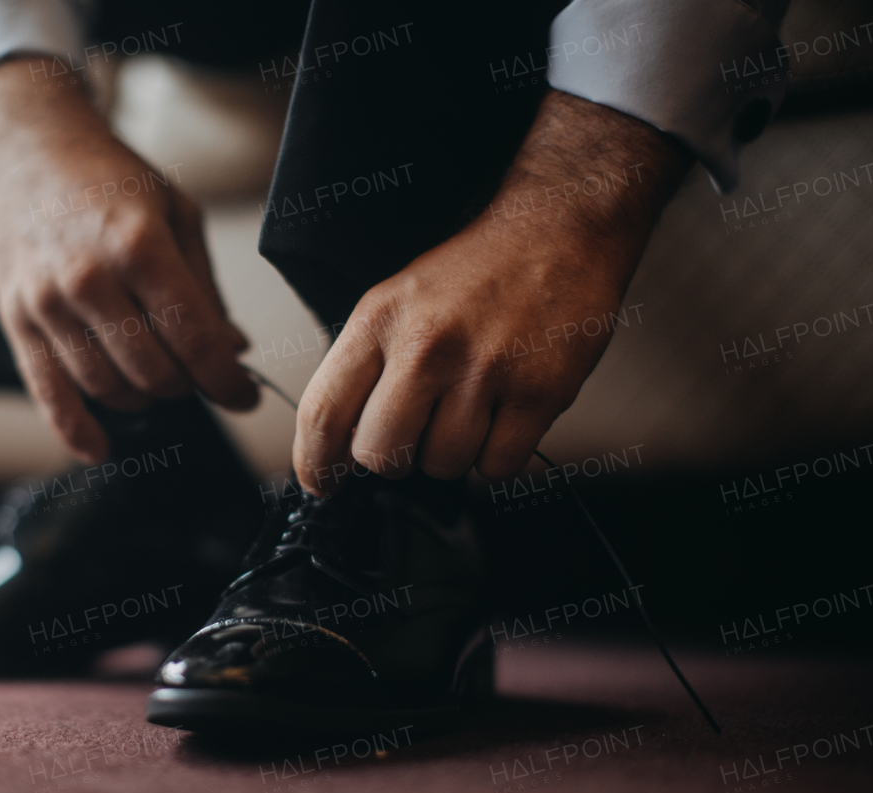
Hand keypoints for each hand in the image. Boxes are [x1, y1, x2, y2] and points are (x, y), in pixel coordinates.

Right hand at [0, 58, 256, 463]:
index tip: (245, 395)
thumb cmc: (110, 178)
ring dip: (145, 397)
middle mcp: (89, 278)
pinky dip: (76, 430)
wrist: (25, 149)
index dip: (229, 381)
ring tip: (156, 373)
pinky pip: (48, 394)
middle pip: (155, 374)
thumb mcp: (175, 213)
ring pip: (110, 388)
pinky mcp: (16, 320)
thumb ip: (204, 288)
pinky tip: (100, 448)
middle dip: (189, 385)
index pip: (196, 341)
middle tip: (197, 370)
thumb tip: (233, 350)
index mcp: (139, 246)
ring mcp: (47, 303)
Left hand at [293, 91, 692, 492]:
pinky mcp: (538, 392)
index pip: (324, 411)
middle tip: (413, 431)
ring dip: (451, 453)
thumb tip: (337, 443)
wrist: (558, 228)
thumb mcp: (397, 300)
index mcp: (379, 320)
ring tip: (468, 407)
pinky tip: (501, 416)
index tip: (319, 483)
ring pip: (442, 465)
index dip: (314, 461)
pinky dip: (496, 456)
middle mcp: (426, 346)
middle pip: (379, 453)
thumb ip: (364, 366)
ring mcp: (484, 371)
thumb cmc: (474, 272)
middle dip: (392, 457)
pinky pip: (497, 467)